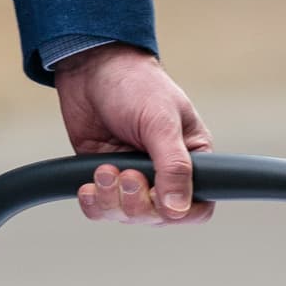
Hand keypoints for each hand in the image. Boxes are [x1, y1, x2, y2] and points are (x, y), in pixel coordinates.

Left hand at [52, 43, 214, 225]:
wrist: (92, 68)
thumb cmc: (135, 84)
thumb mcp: (161, 121)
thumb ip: (173, 166)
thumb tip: (178, 208)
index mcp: (191, 159)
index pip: (197, 208)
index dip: (178, 211)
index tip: (159, 197)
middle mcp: (165, 174)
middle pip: (157, 217)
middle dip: (137, 202)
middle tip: (125, 174)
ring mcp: (134, 178)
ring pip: (127, 216)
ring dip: (111, 201)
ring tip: (104, 170)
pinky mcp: (105, 179)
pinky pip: (102, 210)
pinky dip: (94, 203)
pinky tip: (88, 185)